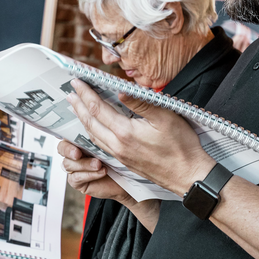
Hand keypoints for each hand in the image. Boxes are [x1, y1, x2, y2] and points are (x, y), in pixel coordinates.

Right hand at [58, 140, 134, 205]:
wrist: (125, 178)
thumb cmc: (116, 159)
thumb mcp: (108, 144)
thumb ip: (98, 136)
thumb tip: (95, 127)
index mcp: (79, 140)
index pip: (66, 134)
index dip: (65, 134)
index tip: (73, 135)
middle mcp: (74, 153)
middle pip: (62, 148)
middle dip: (69, 150)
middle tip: (78, 153)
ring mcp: (74, 167)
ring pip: (68, 164)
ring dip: (84, 164)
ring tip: (99, 164)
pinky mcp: (76, 181)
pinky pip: (76, 177)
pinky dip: (89, 174)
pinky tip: (101, 172)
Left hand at [65, 79, 214, 195]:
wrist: (188, 175)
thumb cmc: (181, 146)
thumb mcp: (165, 118)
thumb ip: (141, 103)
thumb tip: (121, 90)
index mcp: (125, 133)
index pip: (98, 109)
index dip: (85, 94)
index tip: (77, 82)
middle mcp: (118, 146)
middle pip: (90, 123)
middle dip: (78, 107)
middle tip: (70, 94)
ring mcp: (120, 156)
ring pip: (93, 136)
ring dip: (83, 120)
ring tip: (77, 108)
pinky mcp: (124, 162)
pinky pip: (101, 145)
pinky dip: (92, 133)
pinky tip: (94, 128)